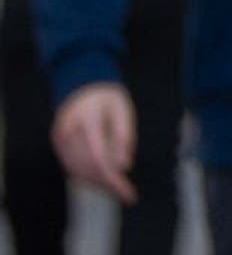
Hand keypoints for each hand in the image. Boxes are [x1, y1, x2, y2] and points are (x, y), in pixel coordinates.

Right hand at [51, 82, 138, 204]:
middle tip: (127, 193)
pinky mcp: (58, 143)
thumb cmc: (107, 97)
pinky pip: (70, 166)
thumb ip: (124, 136)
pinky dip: (86, 176)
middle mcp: (69, 131)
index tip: (128, 192)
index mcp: (87, 120)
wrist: (81, 82)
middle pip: (87, 167)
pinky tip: (101, 180)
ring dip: (96, 183)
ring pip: (77, 170)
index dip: (113, 179)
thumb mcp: (123, 111)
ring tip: (118, 188)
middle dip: (108, 184)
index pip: (98, 157)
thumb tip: (124, 165)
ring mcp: (60, 138)